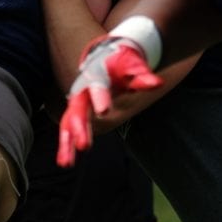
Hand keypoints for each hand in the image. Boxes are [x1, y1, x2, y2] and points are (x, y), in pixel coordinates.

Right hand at [56, 37, 161, 167]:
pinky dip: (66, 145)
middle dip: (80, 127)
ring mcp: (77, 102)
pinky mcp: (76, 113)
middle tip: (85, 146)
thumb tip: (157, 83)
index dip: (100, 97)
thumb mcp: (132, 66)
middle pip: (78, 108)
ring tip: (66, 163)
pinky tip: (64, 162)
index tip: (104, 112)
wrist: (104, 57)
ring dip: (67, 143)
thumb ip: (142, 76)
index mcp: (96, 74)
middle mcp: (82, 89)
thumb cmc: (120, 63)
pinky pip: (68, 129)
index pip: (97, 85)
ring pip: (69, 122)